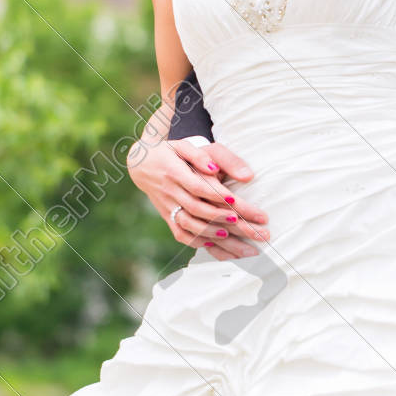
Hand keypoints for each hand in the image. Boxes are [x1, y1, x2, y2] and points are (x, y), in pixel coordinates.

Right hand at [127, 134, 269, 259]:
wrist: (141, 163)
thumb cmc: (170, 152)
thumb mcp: (185, 145)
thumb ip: (203, 155)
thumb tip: (218, 169)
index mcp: (175, 172)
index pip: (197, 186)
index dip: (215, 195)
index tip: (234, 201)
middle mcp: (170, 193)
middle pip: (199, 210)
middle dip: (226, 220)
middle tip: (254, 229)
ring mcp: (168, 208)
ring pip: (191, 227)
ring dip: (217, 236)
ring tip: (244, 245)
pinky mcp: (168, 217)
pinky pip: (183, 235)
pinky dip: (201, 243)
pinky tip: (220, 249)